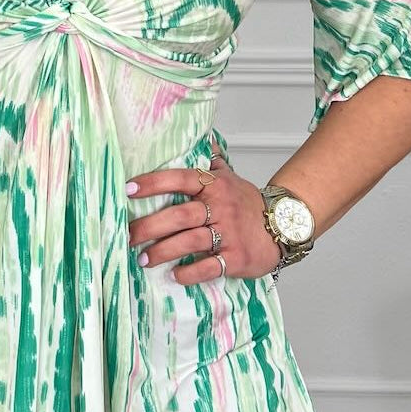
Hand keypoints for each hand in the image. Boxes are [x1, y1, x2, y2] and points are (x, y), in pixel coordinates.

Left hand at [126, 150, 281, 284]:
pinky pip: (209, 267)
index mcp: (214, 184)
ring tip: (142, 258)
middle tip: (127, 235)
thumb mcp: (229, 176)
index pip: (179, 178)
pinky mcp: (236, 258)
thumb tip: (200, 135)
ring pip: (190, 241)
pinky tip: (175, 275)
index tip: (128, 189)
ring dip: (162, 251)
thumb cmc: (247, 203)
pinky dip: (190, 273)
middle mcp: (220, 207)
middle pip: (179, 215)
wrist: (283, 226)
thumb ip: (210, 159)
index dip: (153, 183)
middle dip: (149, 226)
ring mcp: (229, 233)